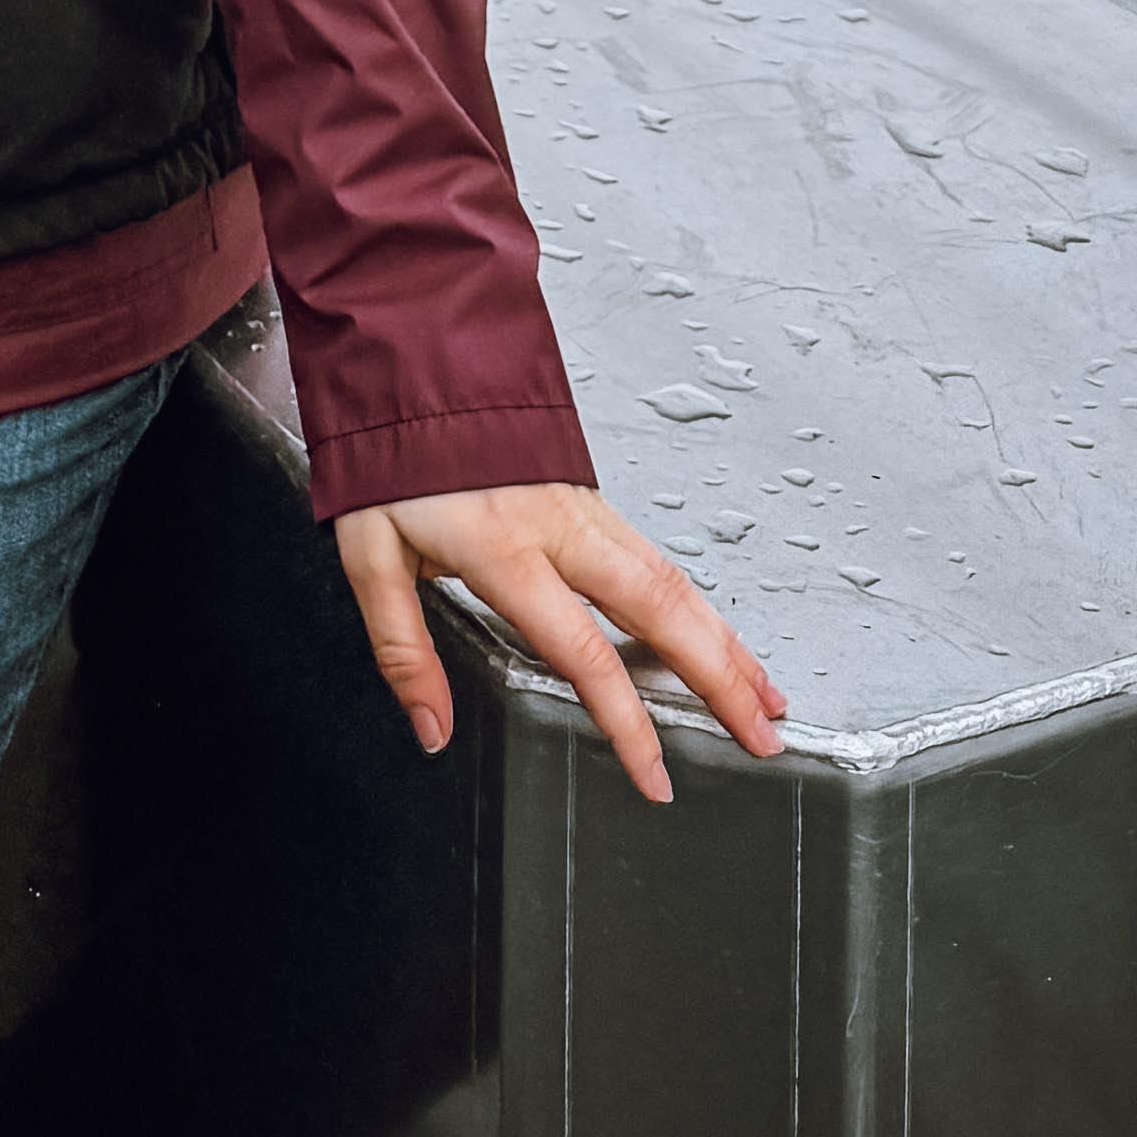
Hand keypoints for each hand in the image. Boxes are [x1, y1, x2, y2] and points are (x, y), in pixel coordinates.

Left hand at [334, 481, 786, 804]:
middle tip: (763, 737)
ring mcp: (583, 506)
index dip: (627, 724)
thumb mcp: (369, 555)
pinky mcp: (588, 495)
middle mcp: (560, 526)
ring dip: (727, 643)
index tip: (655, 777)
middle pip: (662, 611)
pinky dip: (701, 603)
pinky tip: (718, 633)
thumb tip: (432, 728)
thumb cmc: (389, 454)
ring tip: (767, 696)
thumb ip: (403, 650)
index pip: (586, 653)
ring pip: (675, 580)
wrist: (408, 359)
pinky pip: (658, 556)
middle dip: (721, 681)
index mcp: (506, 548)